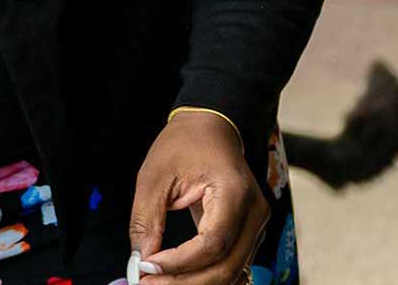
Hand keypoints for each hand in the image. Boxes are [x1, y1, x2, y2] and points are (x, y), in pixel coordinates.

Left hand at [129, 111, 270, 283]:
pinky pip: (231, 264)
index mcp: (235, 193)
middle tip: (147, 284)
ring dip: (195, 283)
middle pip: (227, 266)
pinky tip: (178, 278)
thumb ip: (147, 219)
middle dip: (186, 282)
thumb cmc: (184, 145)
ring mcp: (257, 225)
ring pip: (232, 271)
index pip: (212, 243)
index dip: (180, 262)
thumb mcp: (155, 175)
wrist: (212, 128)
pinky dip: (205, 276)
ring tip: (156, 282)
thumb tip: (141, 260)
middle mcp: (255, 213)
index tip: (147, 267)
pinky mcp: (248, 233)